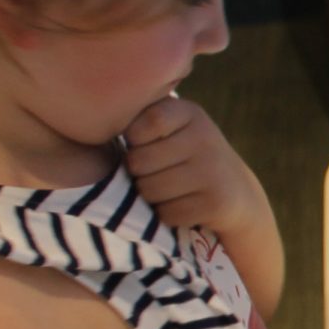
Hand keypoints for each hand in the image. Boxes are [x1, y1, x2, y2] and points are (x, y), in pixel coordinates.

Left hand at [123, 95, 261, 238]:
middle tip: (153, 173)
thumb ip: (142, 119)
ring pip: (150, 191)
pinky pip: (167, 214)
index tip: (143, 145)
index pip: (144, 123)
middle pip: (139, 162)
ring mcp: (212, 171)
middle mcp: (204, 138)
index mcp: (190, 113)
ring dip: (150, 196)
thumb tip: (92, 120)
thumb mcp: (174, 126)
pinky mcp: (214, 203)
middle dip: (138, 173)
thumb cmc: (185, 155)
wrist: (235, 191)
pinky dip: (167, 214)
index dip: (134, 139)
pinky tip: (181, 204)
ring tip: (166, 189)